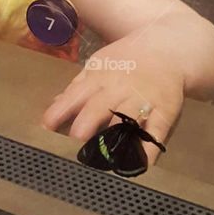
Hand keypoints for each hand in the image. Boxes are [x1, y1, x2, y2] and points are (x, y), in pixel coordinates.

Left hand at [41, 34, 183, 166]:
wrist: (168, 49)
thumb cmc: (127, 60)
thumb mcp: (99, 65)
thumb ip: (78, 87)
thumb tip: (54, 105)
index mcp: (99, 78)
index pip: (76, 95)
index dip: (60, 111)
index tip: (46, 128)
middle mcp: (119, 89)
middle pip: (99, 107)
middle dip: (86, 125)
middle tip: (74, 143)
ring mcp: (143, 100)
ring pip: (126, 120)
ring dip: (115, 139)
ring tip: (103, 160)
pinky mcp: (165, 111)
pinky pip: (156, 131)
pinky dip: (149, 149)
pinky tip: (140, 165)